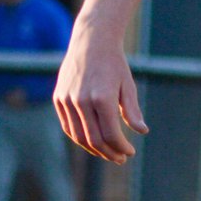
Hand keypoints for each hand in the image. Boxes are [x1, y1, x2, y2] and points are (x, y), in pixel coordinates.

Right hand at [53, 31, 148, 162]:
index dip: (121, 147)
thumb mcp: (128, 86)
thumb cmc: (114, 64)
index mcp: (102, 98)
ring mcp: (67, 100)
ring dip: (93, 149)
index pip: (111, 134)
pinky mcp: (58, 98)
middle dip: (108, 152)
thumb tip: (142, 131)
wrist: (91, 42)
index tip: (130, 152)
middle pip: (94, 139)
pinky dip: (79, 138)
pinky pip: (67, 126)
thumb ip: (132, 111)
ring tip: (107, 152)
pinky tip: (92, 142)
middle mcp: (81, 100)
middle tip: (120, 158)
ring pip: (78, 136)